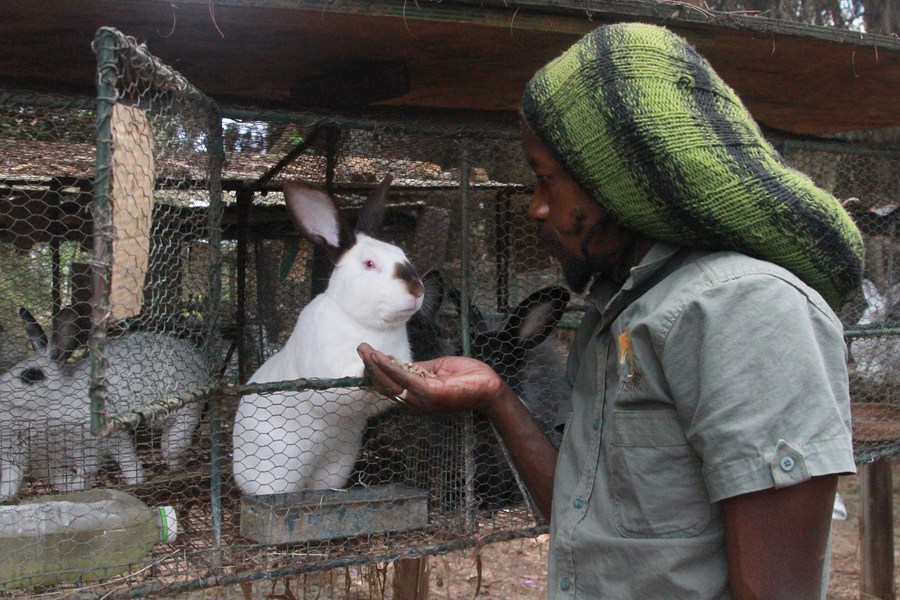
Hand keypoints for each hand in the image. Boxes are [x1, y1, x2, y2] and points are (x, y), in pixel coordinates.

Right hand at [356, 342, 507, 415]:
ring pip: (391, 382)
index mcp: (419, 397)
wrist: (490, 387)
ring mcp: (423, 400)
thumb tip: (400, 363)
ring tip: (365, 350)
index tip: (368, 354)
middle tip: (360, 348)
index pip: (391, 385)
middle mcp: (417, 402)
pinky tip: (381, 356)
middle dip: (371, 367)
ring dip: (376, 365)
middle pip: (386, 385)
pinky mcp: (430, 394)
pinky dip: (391, 367)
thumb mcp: (439, 369)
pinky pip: (405, 378)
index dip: (377, 370)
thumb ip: (419, 369)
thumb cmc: (469, 378)